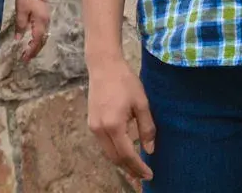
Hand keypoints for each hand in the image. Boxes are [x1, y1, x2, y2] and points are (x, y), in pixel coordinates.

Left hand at [15, 0, 51, 61]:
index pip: (36, 40)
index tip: (24, 58)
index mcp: (40, 22)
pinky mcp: (45, 14)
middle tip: (27, 58)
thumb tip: (19, 39)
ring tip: (29, 50)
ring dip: (37, 44)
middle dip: (35, 50)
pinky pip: (43, 30)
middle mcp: (46, 22)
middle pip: (42, 40)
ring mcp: (47, 18)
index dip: (31, 50)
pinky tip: (32, 38)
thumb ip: (20, 26)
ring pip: (43, 35)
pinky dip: (38, 37)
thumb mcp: (21, 12)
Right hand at [87, 64, 155, 180]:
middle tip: (144, 175)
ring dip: (121, 162)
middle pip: (115, 158)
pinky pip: (104, 144)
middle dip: (130, 169)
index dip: (138, 167)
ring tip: (136, 167)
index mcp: (114, 125)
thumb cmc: (125, 81)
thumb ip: (146, 128)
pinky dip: (115, 151)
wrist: (104, 66)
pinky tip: (125, 151)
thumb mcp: (142, 103)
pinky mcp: (91, 123)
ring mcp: (93, 127)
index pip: (127, 155)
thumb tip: (149, 150)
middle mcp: (100, 130)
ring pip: (108, 153)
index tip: (150, 175)